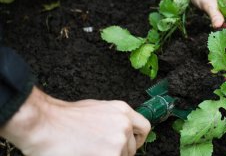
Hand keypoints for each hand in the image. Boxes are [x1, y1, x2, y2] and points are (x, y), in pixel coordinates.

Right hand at [0, 87, 150, 155]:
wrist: (46, 124)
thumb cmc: (64, 118)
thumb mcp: (97, 109)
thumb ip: (113, 119)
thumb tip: (121, 132)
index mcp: (122, 111)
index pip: (144, 128)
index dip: (137, 140)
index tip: (130, 146)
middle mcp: (123, 125)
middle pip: (131, 149)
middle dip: (118, 152)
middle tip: (100, 150)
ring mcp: (117, 142)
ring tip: (90, 151)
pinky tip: (88, 153)